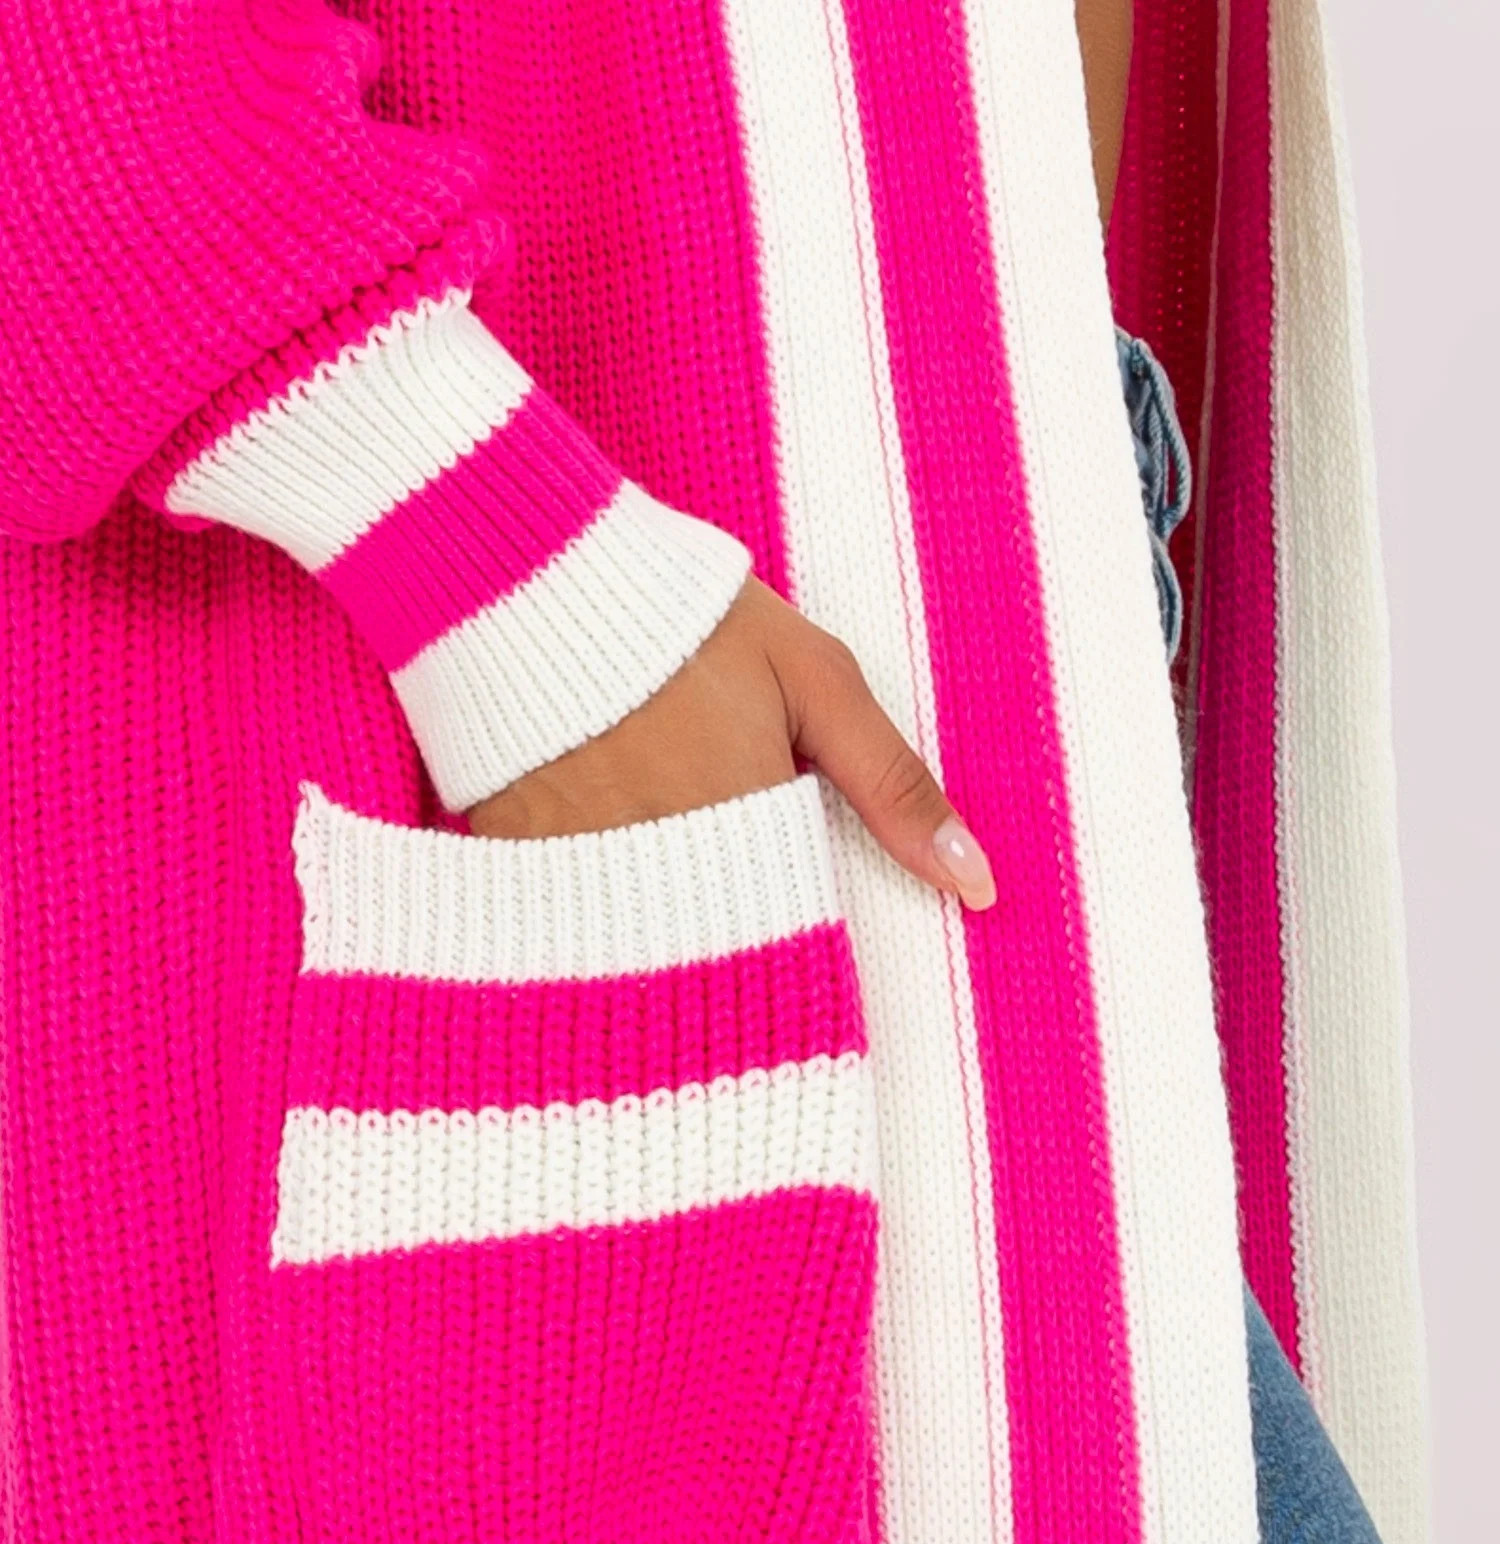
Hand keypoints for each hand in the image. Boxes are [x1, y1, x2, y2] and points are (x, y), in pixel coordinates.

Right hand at [466, 576, 995, 910]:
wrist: (533, 573)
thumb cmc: (690, 619)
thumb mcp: (815, 681)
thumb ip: (896, 788)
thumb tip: (975, 884)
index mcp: (745, 825)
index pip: (791, 935)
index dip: (801, 930)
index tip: (797, 907)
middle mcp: (660, 861)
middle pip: (719, 952)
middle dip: (735, 927)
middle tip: (727, 871)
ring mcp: (581, 865)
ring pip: (646, 945)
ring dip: (668, 921)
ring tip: (668, 860)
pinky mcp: (518, 858)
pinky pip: (574, 920)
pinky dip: (598, 907)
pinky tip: (603, 862)